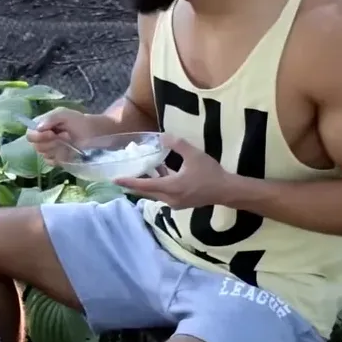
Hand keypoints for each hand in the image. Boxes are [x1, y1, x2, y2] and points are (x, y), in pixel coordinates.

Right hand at [25, 109, 103, 165]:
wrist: (92, 132)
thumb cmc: (78, 121)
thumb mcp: (65, 114)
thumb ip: (51, 118)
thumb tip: (38, 128)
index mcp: (41, 126)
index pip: (30, 135)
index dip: (38, 136)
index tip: (52, 133)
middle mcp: (42, 139)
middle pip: (36, 147)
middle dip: (52, 142)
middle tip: (65, 136)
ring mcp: (48, 150)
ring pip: (44, 155)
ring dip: (58, 148)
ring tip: (69, 141)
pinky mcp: (56, 159)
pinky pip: (51, 162)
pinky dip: (60, 157)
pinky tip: (68, 151)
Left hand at [113, 135, 234, 209]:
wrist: (226, 190)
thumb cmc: (210, 173)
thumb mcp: (194, 154)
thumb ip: (177, 145)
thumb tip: (162, 137)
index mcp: (171, 187)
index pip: (144, 185)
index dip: (129, 182)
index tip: (114, 180)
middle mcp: (169, 198)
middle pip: (146, 191)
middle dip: (133, 184)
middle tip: (121, 177)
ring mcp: (175, 203)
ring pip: (155, 193)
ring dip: (146, 184)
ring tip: (138, 173)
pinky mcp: (180, 203)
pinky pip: (163, 194)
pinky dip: (157, 185)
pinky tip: (158, 174)